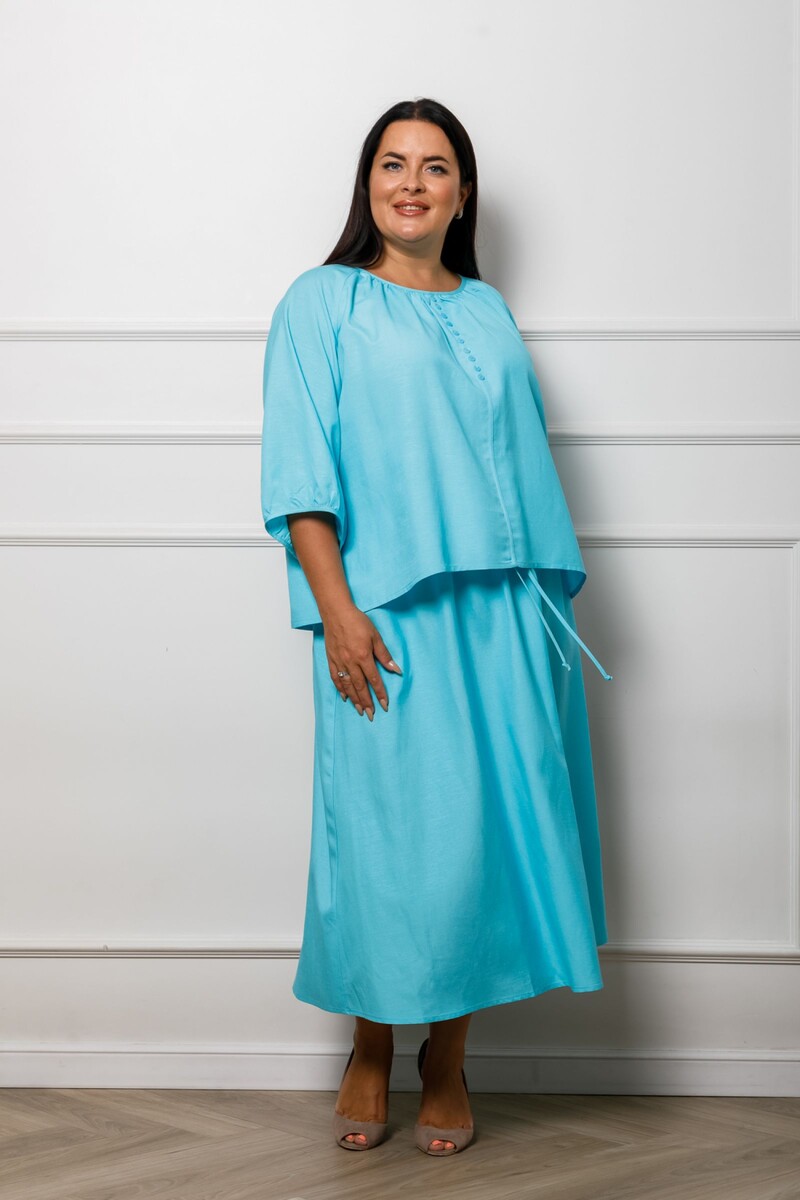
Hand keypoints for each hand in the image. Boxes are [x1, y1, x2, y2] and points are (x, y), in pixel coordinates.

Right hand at [322, 604, 401, 718]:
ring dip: (355, 700)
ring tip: (360, 711)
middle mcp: (350, 662)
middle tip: (371, 715)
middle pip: (360, 687)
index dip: (380, 693)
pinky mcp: (331, 659)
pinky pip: (336, 678)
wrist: (336, 612)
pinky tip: (345, 697)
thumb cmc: (357, 621)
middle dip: (367, 702)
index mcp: (363, 656)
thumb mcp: (375, 636)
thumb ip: (384, 654)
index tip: (385, 705)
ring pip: (348, 686)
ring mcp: (339, 662)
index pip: (374, 680)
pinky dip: (341, 689)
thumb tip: (395, 669)